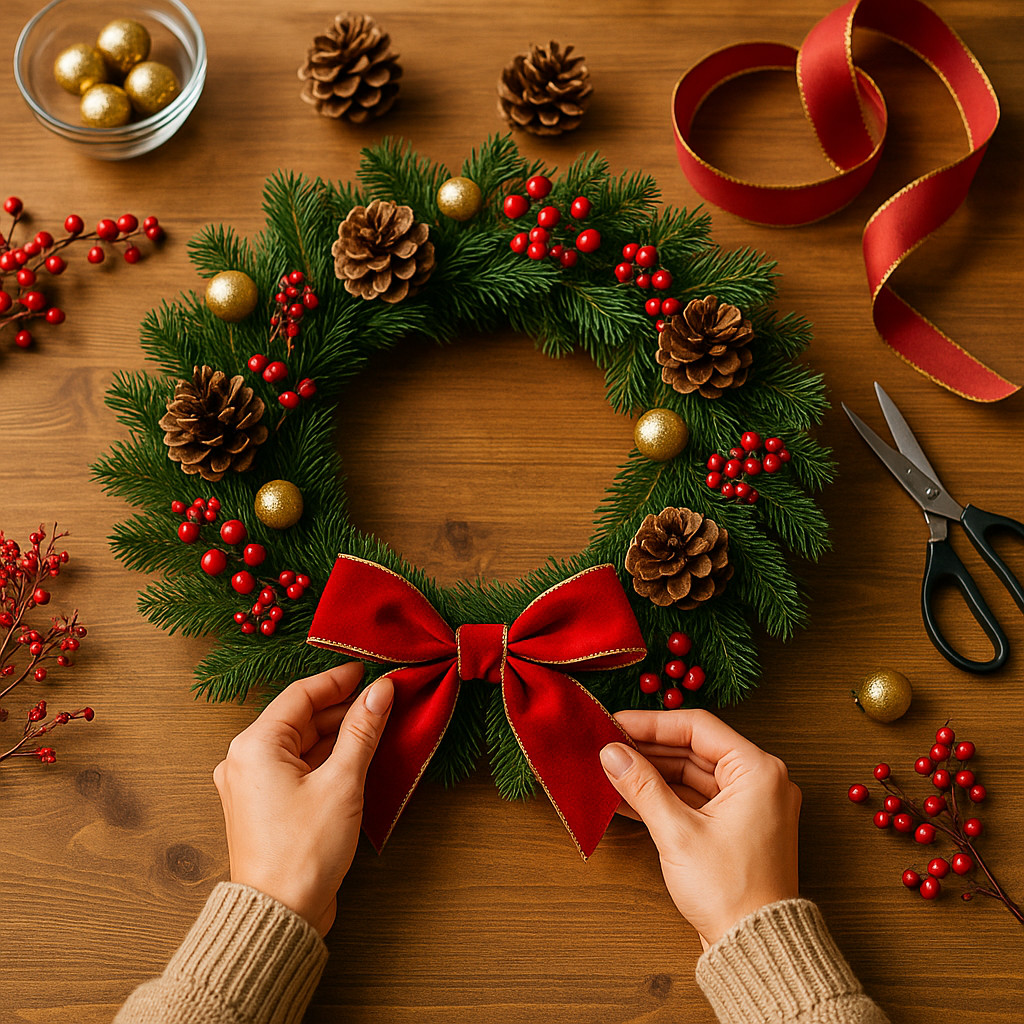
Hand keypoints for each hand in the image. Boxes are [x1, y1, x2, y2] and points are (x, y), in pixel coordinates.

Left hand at [213, 663, 392, 935]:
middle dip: (341, 708)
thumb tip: (380, 692)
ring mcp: (250, 784)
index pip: (300, 694)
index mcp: (254, 745)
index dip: (338, 680)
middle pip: (299, 718)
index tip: (368, 671)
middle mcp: (244, 759)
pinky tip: (354, 756)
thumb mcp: (341, 782)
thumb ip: (362, 731)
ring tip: (374, 725)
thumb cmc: (303, 852)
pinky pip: (295, 766)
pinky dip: (324, 758)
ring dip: (335, 734)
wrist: (279, 915)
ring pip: (299, 743)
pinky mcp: (263, 805)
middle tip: (380, 699)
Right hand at [600, 709, 800, 947]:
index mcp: (759, 772)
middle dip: (649, 750)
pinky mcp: (736, 826)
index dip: (652, 723)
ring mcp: (750, 805)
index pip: (698, 728)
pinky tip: (627, 796)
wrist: (756, 950)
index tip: (617, 723)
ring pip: (692, 774)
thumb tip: (612, 754)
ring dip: (652, 774)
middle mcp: (760, 782)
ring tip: (611, 769)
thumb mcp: (678, 833)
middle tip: (608, 745)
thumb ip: (642, 786)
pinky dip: (665, 797)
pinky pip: (696, 799)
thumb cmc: (731, 893)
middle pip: (694, 750)